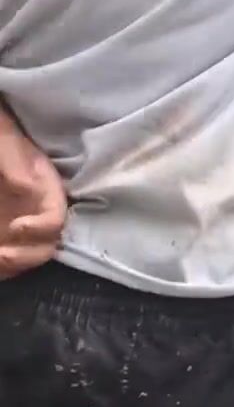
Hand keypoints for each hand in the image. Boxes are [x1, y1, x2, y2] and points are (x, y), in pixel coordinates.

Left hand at [0, 122, 66, 278]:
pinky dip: (3, 267)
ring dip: (14, 264)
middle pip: (46, 246)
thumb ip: (15, 161)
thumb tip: (29, 188)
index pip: (55, 219)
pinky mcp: (5, 236)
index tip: (16, 227)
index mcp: (43, 188)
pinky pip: (9, 260)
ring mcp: (21, 225)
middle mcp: (36, 211)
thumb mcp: (4, 141)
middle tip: (1, 255)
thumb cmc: (0, 139)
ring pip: (28, 256)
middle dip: (26, 256)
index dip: (41, 229)